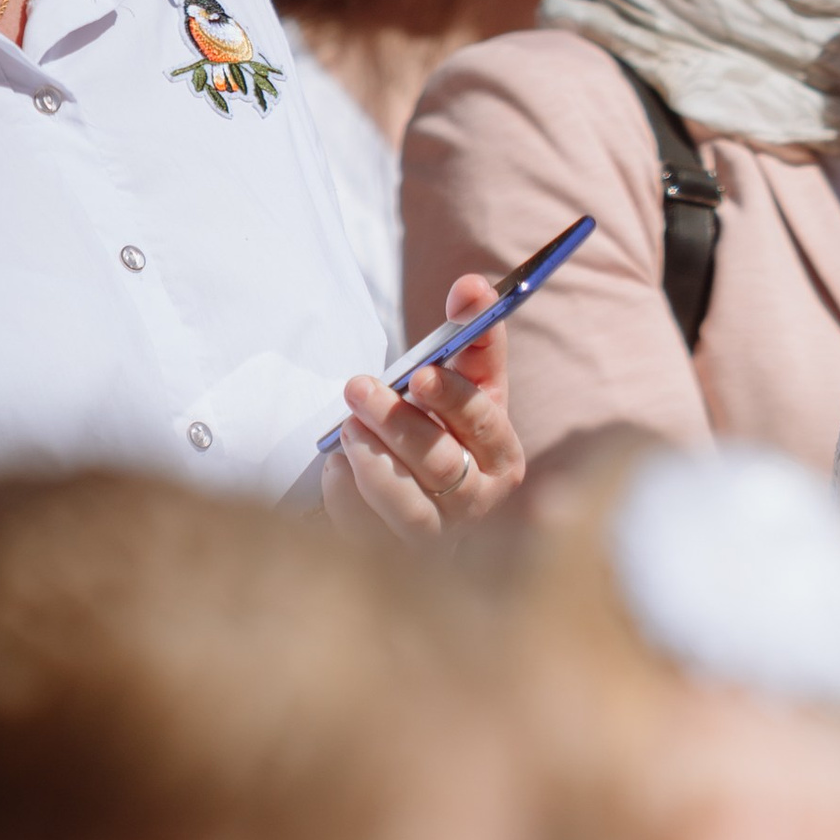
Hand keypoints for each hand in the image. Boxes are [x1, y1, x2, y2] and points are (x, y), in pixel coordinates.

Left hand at [320, 275, 524, 541]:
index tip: (421, 373)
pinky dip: (348, 497)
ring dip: (375, 464)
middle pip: (442, 466)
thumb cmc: (442, 430)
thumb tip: (474, 284)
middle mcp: (478, 503)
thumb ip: (471, 336)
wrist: (412, 492)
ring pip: (411, 509)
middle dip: (399, 424)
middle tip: (358, 386)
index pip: (486, 426)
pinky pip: (368, 532)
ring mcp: (438, 536)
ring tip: (348, 428)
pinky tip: (336, 466)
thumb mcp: (462, 385)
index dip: (454, 400)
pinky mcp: (394, 555)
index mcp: (502, 457)